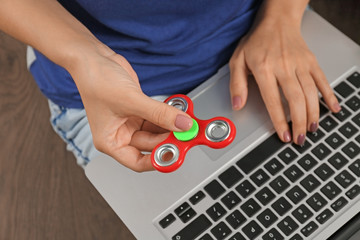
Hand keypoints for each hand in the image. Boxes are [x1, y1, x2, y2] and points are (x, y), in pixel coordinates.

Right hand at [69, 46, 192, 171]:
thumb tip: (182, 124)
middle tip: (186, 134)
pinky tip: (180, 113)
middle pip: (151, 146)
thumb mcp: (131, 100)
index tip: (176, 155)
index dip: (158, 161)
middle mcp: (121, 134)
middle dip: (169, 140)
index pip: (137, 162)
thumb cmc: (96, 80)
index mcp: (110, 141)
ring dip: (172, 127)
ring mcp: (131, 121)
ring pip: (157, 131)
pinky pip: (158, 117)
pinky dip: (169, 115)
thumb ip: (159, 114)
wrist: (93, 58)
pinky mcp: (139, 109)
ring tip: (186, 123)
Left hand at [229, 17, 339, 144]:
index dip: (279, 121)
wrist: (276, 21)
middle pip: (295, 99)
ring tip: (311, 129)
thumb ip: (236, 84)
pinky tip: (332, 108)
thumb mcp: (237, 61)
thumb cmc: (256, 42)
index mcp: (264, 69)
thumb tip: (237, 105)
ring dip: (313, 113)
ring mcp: (300, 64)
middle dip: (299, 122)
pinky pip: (322, 80)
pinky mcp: (311, 62)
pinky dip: (329, 96)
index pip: (273, 100)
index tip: (283, 135)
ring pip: (310, 93)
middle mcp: (284, 67)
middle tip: (299, 138)